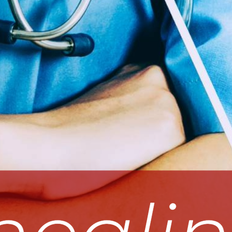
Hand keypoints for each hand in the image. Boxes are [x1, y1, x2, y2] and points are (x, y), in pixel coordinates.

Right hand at [15, 65, 186, 197]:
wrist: (53, 143)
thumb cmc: (69, 127)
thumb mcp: (103, 95)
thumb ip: (130, 94)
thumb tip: (145, 113)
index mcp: (145, 71)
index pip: (166, 96)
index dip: (148, 115)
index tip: (128, 125)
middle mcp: (162, 84)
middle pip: (176, 114)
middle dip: (156, 129)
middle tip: (123, 140)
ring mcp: (169, 106)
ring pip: (177, 134)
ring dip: (159, 146)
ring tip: (124, 150)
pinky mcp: (173, 132)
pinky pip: (177, 153)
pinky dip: (158, 160)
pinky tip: (132, 158)